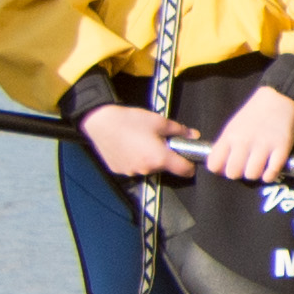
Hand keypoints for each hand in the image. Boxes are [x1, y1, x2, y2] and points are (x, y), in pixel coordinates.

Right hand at [75, 98, 189, 179]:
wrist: (100, 122)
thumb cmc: (131, 120)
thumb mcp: (159, 121)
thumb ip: (179, 130)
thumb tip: (193, 135)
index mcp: (160, 159)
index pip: (185, 171)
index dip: (190, 164)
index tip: (187, 157)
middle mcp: (146, 170)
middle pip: (164, 168)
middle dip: (165, 157)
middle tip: (158, 141)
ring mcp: (131, 172)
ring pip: (148, 168)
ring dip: (149, 158)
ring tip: (140, 141)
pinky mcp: (119, 171)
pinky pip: (133, 167)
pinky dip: (134, 159)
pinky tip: (128, 146)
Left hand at [196, 83, 293, 181]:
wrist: (277, 99)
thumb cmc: (252, 116)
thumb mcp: (232, 127)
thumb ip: (224, 147)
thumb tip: (220, 168)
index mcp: (229, 136)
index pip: (214, 164)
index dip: (220, 169)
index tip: (227, 166)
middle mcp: (244, 141)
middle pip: (233, 173)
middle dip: (238, 174)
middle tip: (245, 167)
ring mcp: (263, 145)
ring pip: (252, 175)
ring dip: (255, 174)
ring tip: (259, 167)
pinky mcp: (281, 148)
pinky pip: (271, 172)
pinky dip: (269, 175)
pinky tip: (270, 170)